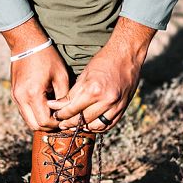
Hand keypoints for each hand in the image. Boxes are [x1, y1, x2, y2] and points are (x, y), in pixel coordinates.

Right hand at [2, 18, 68, 130]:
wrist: (26, 43)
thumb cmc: (47, 57)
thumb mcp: (61, 76)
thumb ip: (63, 97)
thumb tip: (65, 112)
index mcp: (33, 94)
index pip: (44, 121)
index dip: (56, 124)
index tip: (65, 118)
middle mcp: (21, 98)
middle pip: (34, 125)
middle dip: (48, 126)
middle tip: (59, 119)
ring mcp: (15, 96)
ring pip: (28, 120)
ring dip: (40, 120)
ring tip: (53, 111)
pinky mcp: (14, 94)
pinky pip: (24, 111)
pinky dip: (34, 113)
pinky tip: (44, 104)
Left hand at [47, 17, 155, 131]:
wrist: (126, 55)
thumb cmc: (103, 61)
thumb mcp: (84, 75)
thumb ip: (72, 93)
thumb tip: (57, 105)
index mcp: (93, 90)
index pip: (72, 109)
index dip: (61, 114)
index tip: (55, 115)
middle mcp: (105, 100)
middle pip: (83, 119)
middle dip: (70, 123)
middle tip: (62, 123)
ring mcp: (116, 105)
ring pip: (96, 125)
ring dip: (84, 128)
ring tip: (75, 125)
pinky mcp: (123, 108)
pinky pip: (109, 124)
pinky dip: (99, 127)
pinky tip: (90, 125)